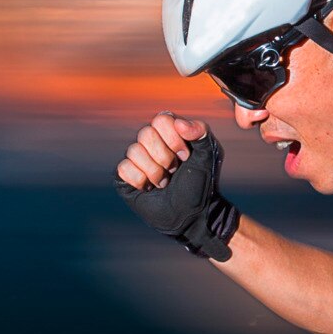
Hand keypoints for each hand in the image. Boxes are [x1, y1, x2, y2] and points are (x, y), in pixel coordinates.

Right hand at [116, 116, 239, 261]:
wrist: (192, 214)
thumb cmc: (201, 183)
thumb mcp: (208, 154)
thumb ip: (201, 131)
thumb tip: (180, 124)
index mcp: (169, 132)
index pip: (161, 120)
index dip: (173, 139)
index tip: (186, 156)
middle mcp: (151, 142)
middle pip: (146, 134)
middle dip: (164, 158)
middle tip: (174, 170)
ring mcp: (137, 158)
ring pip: (134, 151)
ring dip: (154, 172)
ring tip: (164, 182)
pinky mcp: (125, 176)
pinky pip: (124, 168)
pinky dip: (140, 180)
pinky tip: (149, 188)